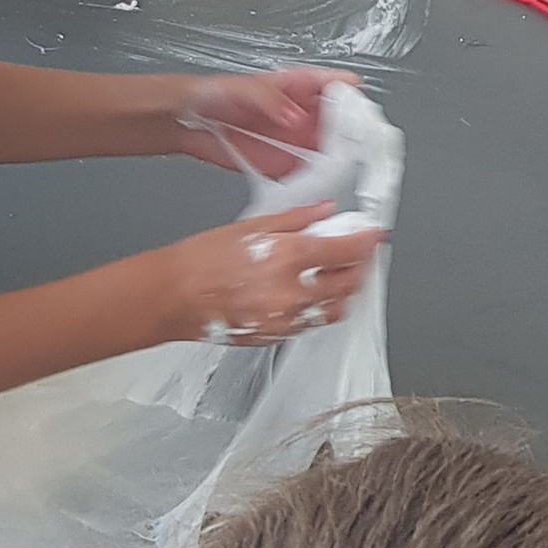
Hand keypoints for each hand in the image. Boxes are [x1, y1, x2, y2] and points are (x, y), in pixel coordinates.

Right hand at [147, 201, 382, 345]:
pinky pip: (311, 325)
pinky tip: (311, 294)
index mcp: (287, 258)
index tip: (375, 234)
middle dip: (362, 267)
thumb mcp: (252, 226)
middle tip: (359, 253)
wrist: (173, 297)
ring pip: (336, 310)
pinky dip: (320, 309)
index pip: (347, 251)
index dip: (368, 241)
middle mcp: (291, 293)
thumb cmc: (201, 260)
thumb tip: (326, 211)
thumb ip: (296, 219)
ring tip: (339, 275)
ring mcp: (285, 319)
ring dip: (346, 292)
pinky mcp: (276, 337)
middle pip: (350, 284)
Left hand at [178, 67, 358, 175]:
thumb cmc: (214, 94)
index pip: (337, 87)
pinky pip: (305, 174)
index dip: (353, 99)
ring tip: (345, 168)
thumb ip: (271, 100)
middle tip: (360, 147)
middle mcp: (300, 114)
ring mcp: (293, 140)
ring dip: (337, 160)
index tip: (362, 114)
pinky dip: (315, 181)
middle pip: (340, 123)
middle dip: (352, 135)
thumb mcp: (245, 87)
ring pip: (328, 150)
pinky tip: (319, 184)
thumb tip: (296, 117)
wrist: (187, 121)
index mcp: (298, 86)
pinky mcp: (280, 163)